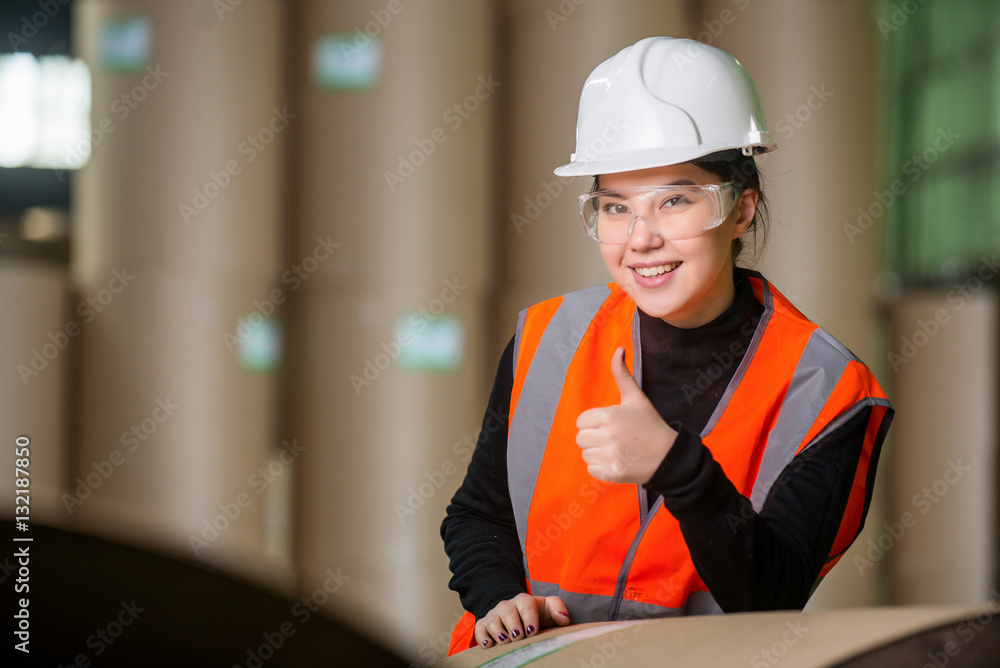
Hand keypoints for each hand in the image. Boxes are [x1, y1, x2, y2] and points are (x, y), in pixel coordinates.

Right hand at [475, 593, 570, 647]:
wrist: (516, 615)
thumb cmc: (536, 614)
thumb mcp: (548, 609)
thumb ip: (557, 609)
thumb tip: (564, 619)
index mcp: (523, 600)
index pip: (526, 605)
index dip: (529, 617)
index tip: (533, 631)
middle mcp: (507, 606)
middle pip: (508, 612)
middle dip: (513, 625)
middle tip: (518, 637)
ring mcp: (494, 615)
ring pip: (492, 620)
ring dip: (498, 631)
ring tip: (505, 642)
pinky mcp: (483, 624)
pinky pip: (479, 629)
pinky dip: (482, 637)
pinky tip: (488, 645)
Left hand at [575, 347, 676, 483]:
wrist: (669, 455)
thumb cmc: (650, 425)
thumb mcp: (636, 398)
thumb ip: (622, 374)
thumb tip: (618, 349)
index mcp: (608, 415)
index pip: (581, 421)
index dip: (593, 423)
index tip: (610, 425)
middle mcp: (607, 435)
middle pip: (581, 439)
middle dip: (594, 439)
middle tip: (614, 439)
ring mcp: (610, 456)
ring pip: (586, 455)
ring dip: (598, 454)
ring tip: (617, 450)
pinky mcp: (613, 473)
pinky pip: (592, 470)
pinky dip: (602, 469)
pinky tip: (617, 462)